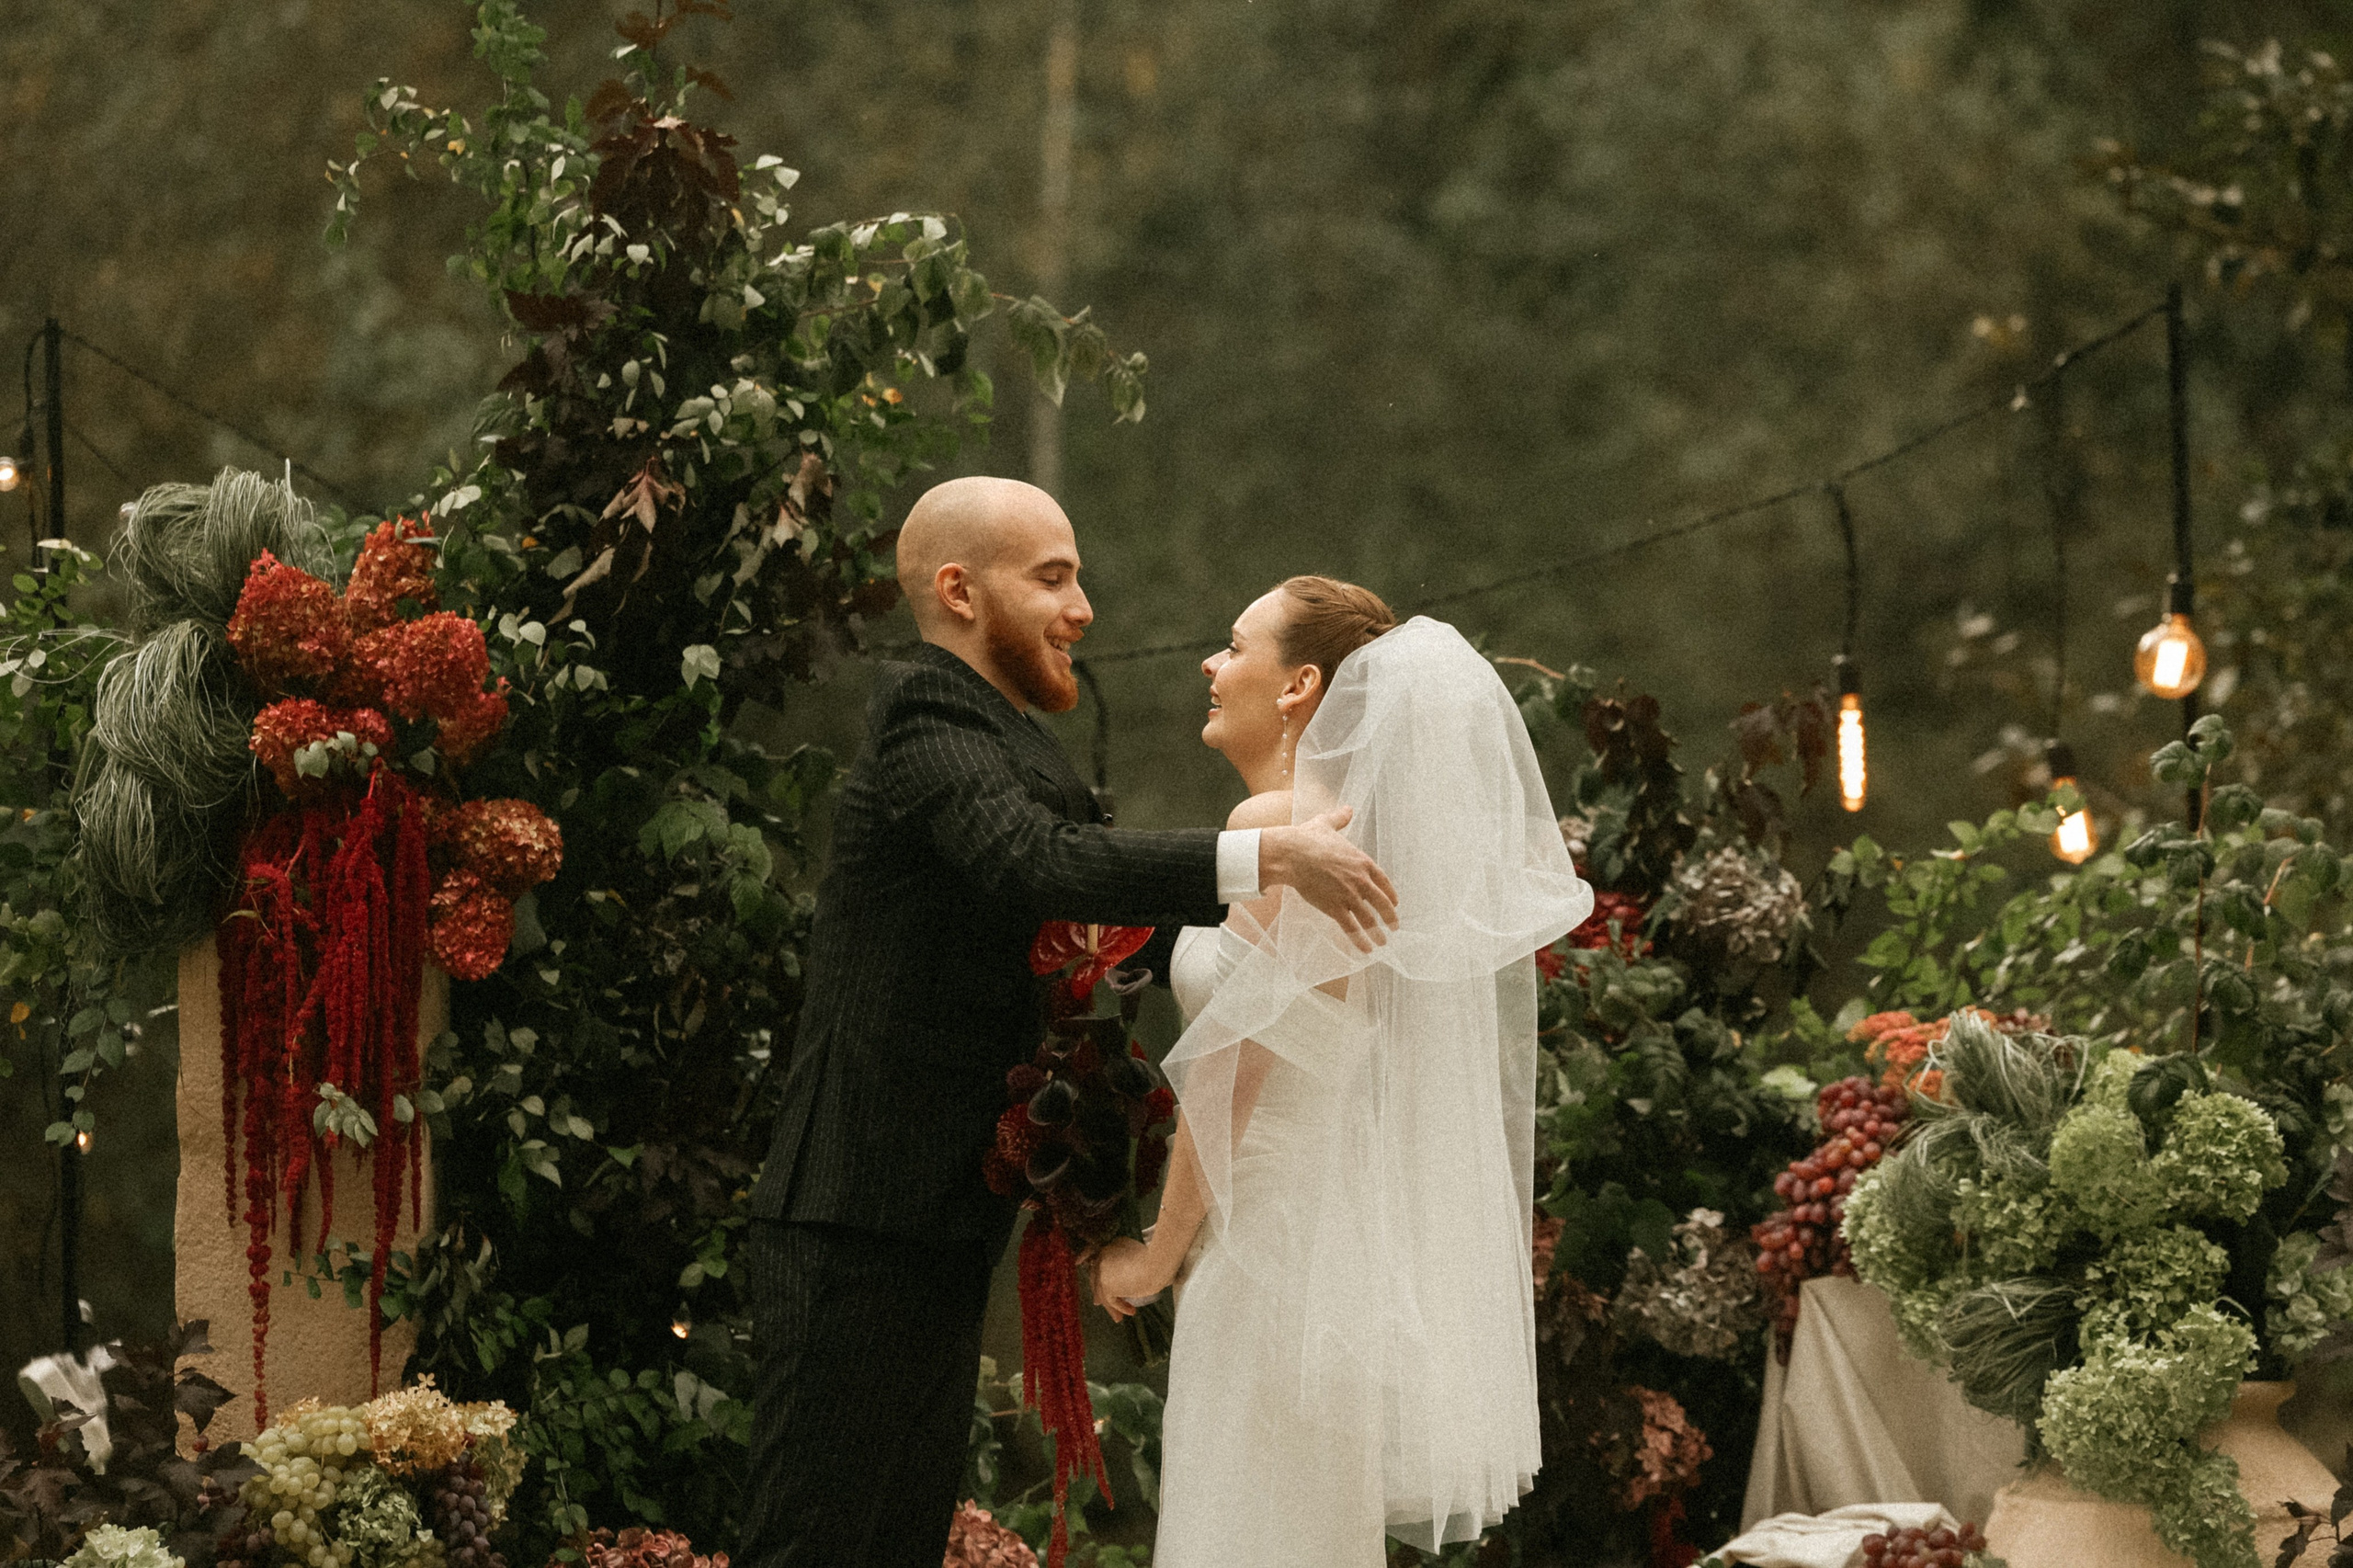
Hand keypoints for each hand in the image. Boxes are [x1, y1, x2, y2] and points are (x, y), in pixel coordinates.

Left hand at [1087, 1237, 1164, 1321]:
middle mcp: (1106, 1253)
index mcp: (1116, 1244)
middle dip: (1099, 1292)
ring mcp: (1103, 1267)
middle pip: (1098, 1276)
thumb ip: (1134, 1265)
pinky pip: (1109, 1299)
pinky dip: (1118, 1307)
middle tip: (1100, 1304)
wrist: (1158, 1264)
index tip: (1111, 1288)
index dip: (1105, 1277)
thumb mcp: (1144, 1260)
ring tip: (1118, 1318)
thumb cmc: (1159, 1261)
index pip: (1106, 1263)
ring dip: (1110, 1306)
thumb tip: (1132, 1282)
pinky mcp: (1105, 1282)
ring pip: (1102, 1290)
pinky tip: (1130, 1311)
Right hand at [1259, 805, 1399, 951]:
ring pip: (1370, 919)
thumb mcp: (1327, 824)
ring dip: (1378, 933)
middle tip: (1395, 926)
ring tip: (1383, 943)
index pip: (1384, 881)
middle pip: (1382, 903)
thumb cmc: (1308, 838)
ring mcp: (1349, 896)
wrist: (1292, 854)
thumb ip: (1340, 819)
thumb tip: (1347, 809)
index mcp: (1362, 862)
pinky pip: (1352, 928)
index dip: (1390, 894)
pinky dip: (1360, 940)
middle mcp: (1361, 881)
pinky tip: (1366, 950)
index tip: (1395, 903)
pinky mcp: (1335, 908)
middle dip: (1390, 916)